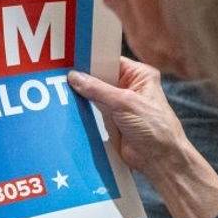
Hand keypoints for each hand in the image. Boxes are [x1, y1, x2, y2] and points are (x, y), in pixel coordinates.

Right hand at [68, 58, 217, 217]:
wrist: (158, 159)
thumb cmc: (153, 127)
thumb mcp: (124, 103)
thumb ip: (97, 89)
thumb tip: (75, 77)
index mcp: (139, 75)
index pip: (111, 61)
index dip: (92, 60)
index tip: (71, 58)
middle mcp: (129, 87)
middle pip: (100, 78)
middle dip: (83, 78)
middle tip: (59, 73)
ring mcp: (119, 104)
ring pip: (94, 95)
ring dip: (82, 95)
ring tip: (58, 88)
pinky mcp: (111, 120)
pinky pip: (92, 111)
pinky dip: (82, 110)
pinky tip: (66, 105)